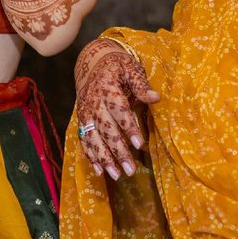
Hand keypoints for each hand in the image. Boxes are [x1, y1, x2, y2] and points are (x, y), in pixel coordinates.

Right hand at [74, 38, 159, 179]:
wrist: (90, 63)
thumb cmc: (116, 67)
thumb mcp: (129, 68)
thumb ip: (141, 84)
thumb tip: (156, 97)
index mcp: (107, 88)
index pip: (118, 110)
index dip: (128, 127)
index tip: (139, 144)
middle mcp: (93, 102)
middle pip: (105, 129)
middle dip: (118, 151)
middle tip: (131, 170)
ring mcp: (85, 113)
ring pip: (93, 138)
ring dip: (103, 158)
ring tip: (116, 175)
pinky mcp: (82, 120)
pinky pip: (84, 140)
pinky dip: (91, 156)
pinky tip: (99, 171)